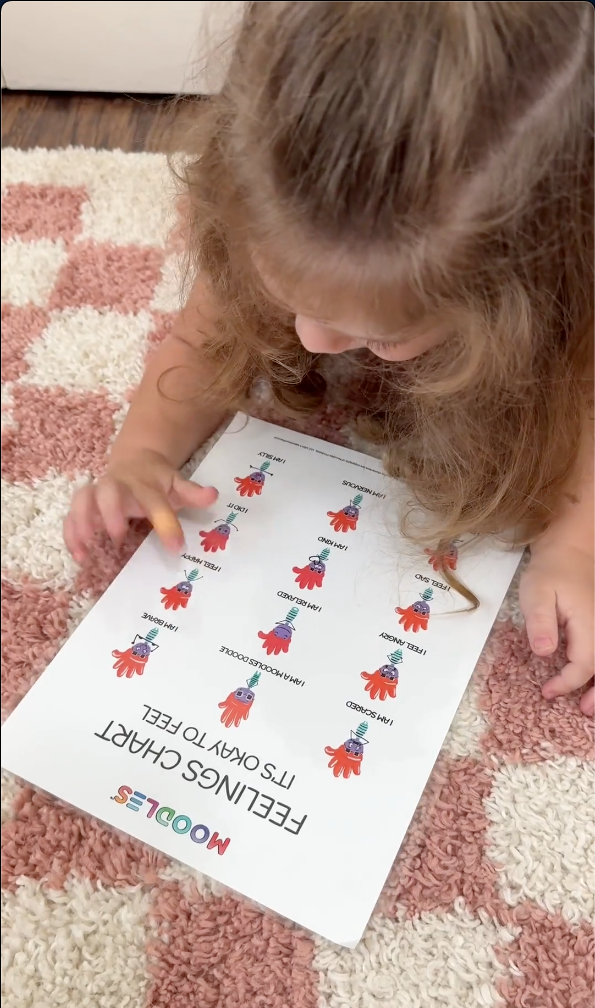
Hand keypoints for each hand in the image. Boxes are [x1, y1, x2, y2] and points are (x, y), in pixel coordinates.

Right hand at [63, 448, 216, 560]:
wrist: (134, 461)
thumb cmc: (157, 481)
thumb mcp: (176, 484)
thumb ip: (192, 492)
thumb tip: (213, 495)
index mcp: (144, 483)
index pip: (155, 502)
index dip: (166, 524)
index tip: (176, 548)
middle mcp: (118, 485)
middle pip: (108, 492)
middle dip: (111, 513)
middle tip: (119, 538)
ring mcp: (97, 493)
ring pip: (82, 500)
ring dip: (82, 522)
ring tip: (88, 550)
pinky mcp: (83, 504)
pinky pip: (70, 516)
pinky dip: (70, 534)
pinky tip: (78, 555)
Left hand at [519, 541, 593, 715]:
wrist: (571, 548)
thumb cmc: (551, 570)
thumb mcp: (537, 592)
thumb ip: (540, 621)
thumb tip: (544, 651)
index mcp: (589, 624)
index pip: (583, 665)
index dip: (566, 683)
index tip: (547, 692)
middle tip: (584, 712)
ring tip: (592, 706)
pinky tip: (594, 680)